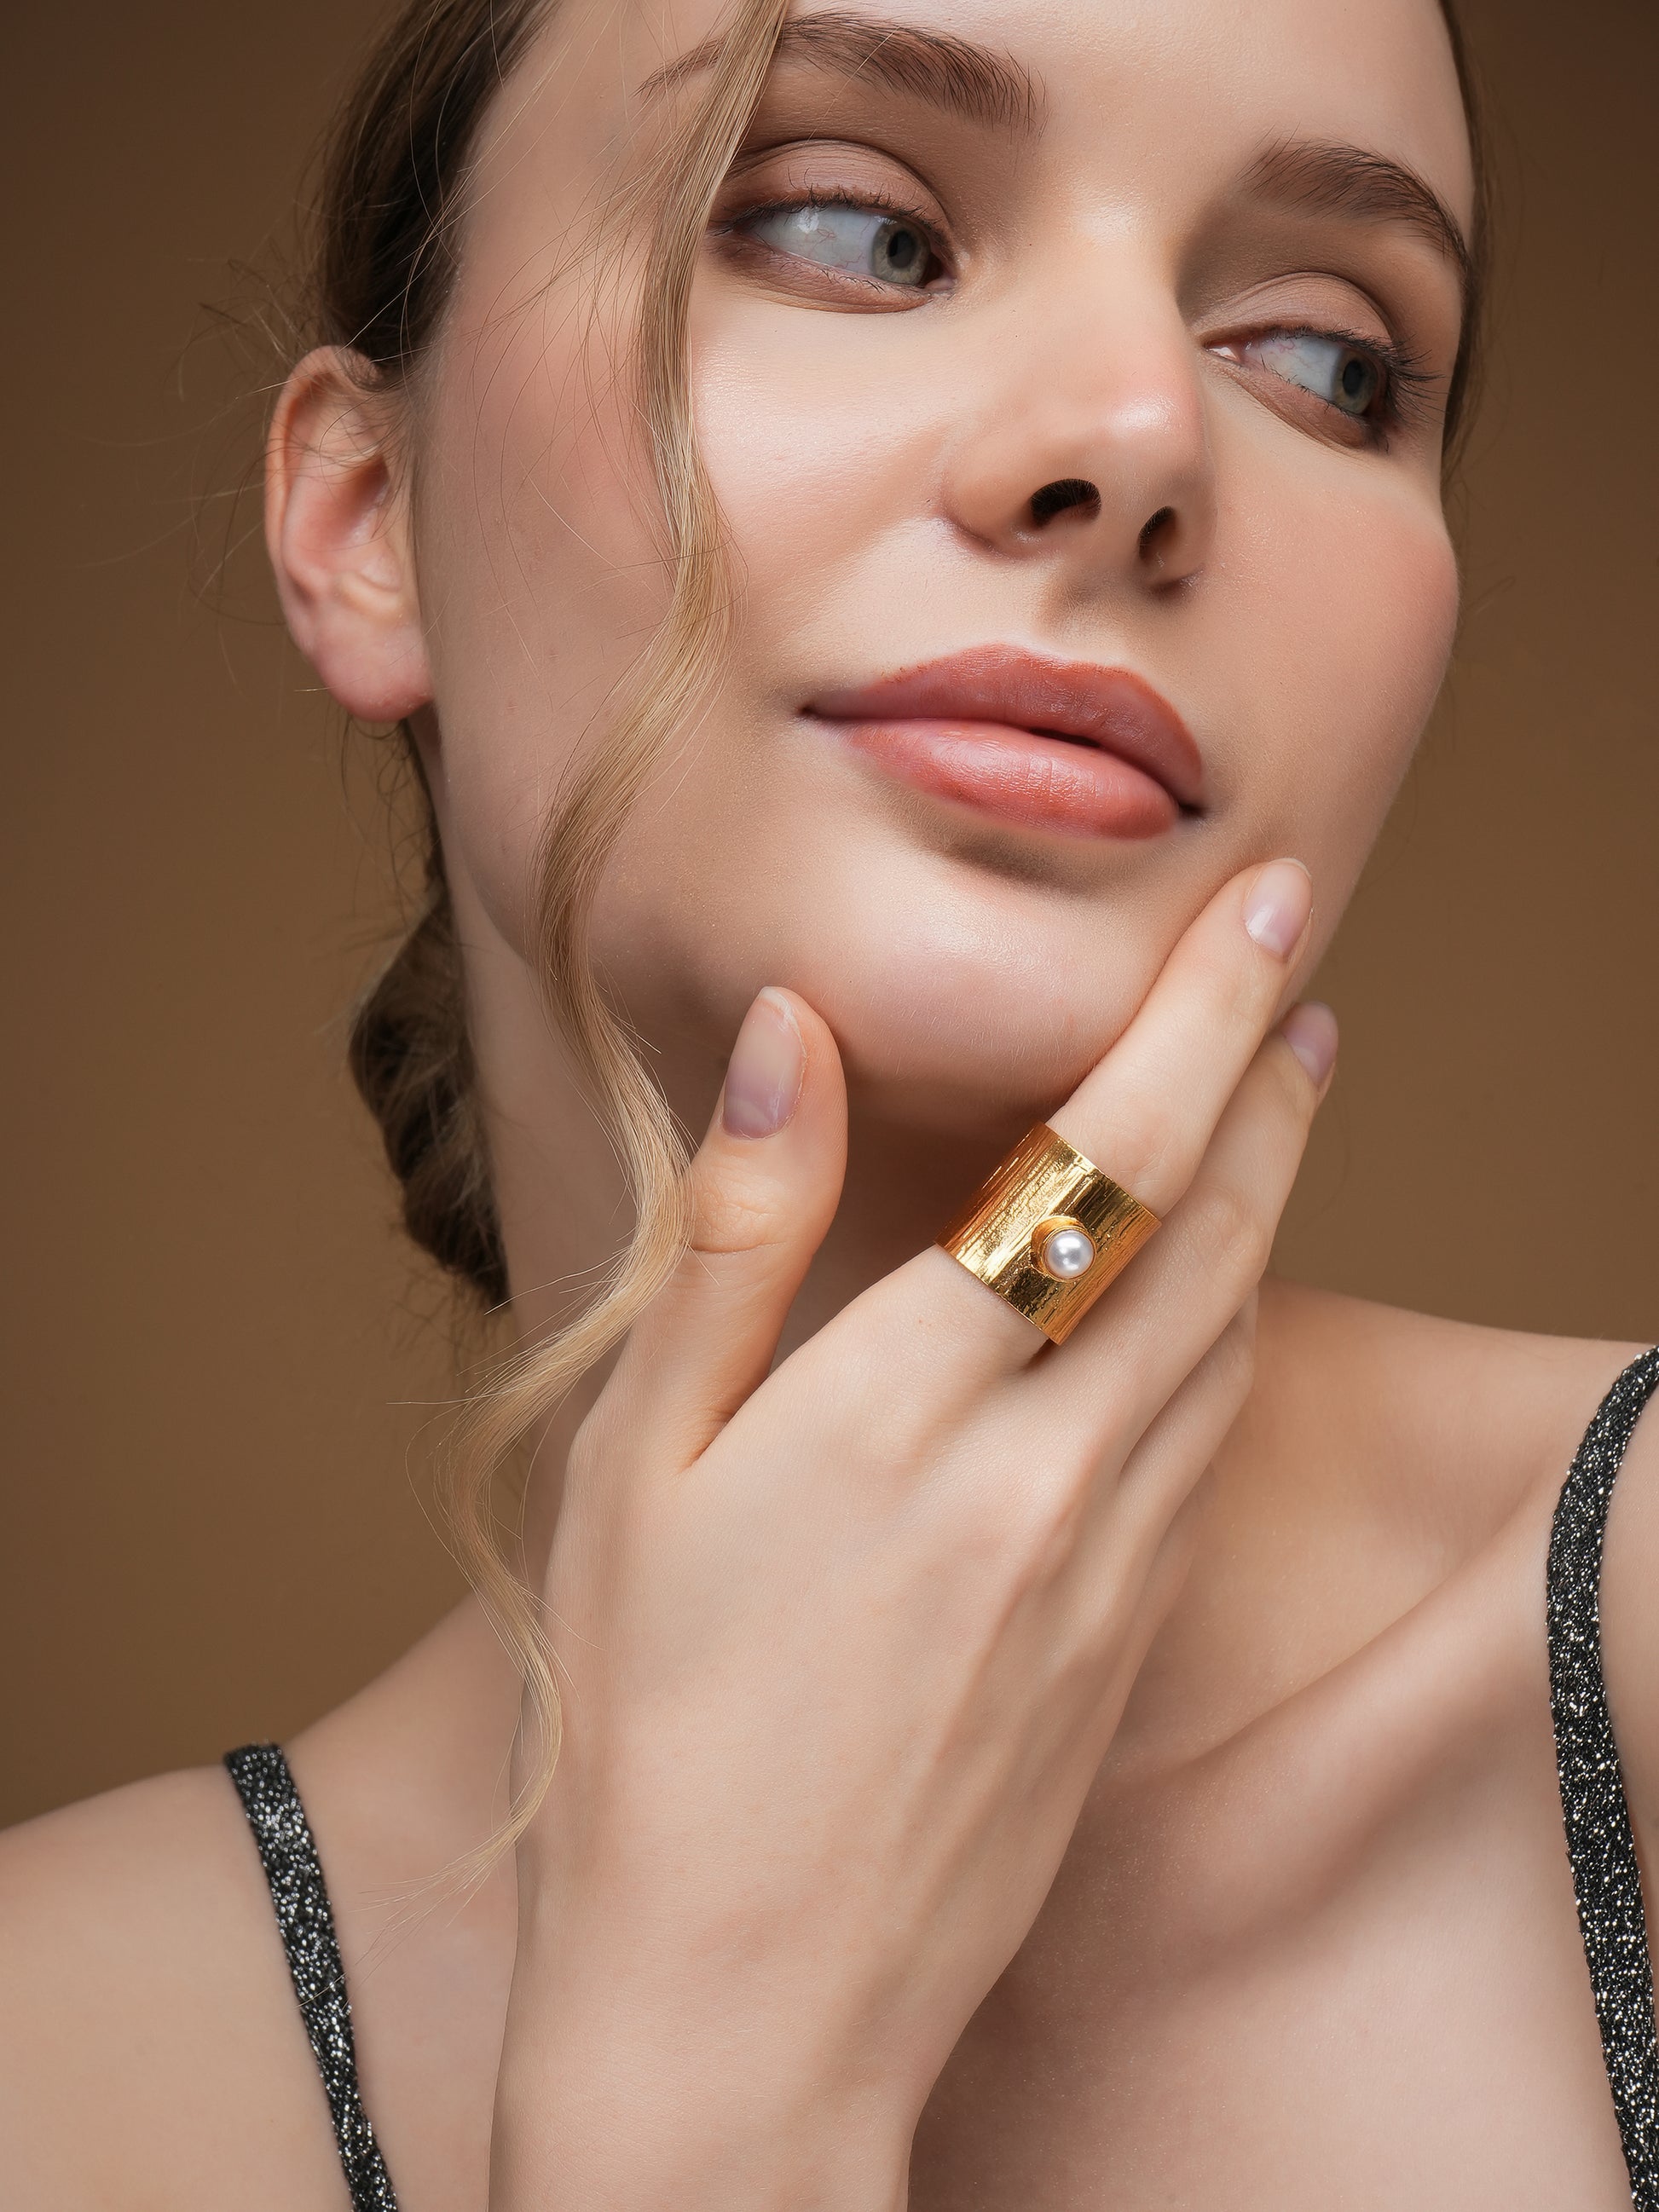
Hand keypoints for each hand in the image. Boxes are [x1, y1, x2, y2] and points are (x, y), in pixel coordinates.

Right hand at [490, 861, 1332, 2210]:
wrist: (745, 2009)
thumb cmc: (650, 1733)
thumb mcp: (641, 1466)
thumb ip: (736, 1237)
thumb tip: (784, 1036)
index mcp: (911, 1409)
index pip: (1105, 1161)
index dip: (1197, 1018)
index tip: (1257, 910)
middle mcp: (1044, 1477)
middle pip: (1216, 1233)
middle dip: (1273, 1084)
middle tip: (1296, 976)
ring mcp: (1104, 1571)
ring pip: (1236, 1337)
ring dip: (1272, 1200)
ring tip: (1276, 1104)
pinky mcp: (1124, 1648)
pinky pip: (1210, 1449)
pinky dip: (1233, 1334)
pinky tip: (1212, 1308)